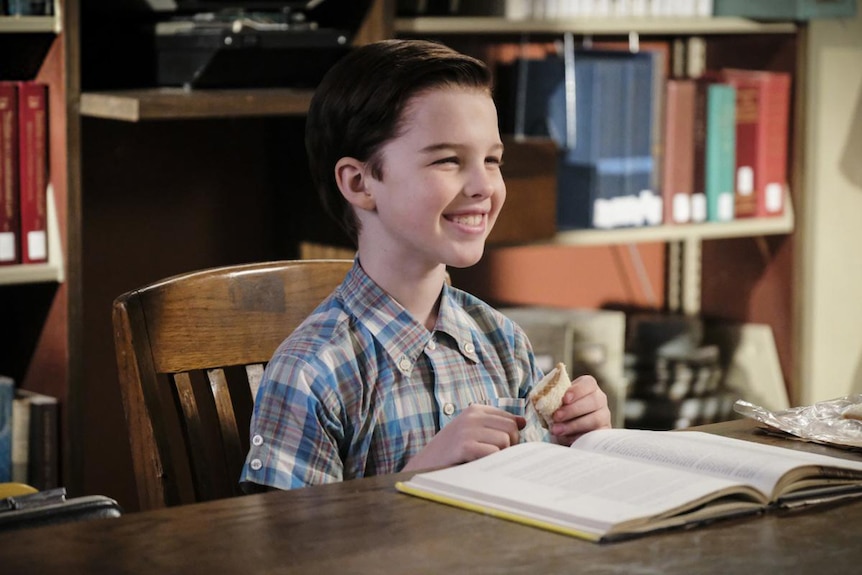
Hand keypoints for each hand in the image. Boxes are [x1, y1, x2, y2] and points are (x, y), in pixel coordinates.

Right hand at [402, 404, 525, 471]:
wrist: (423, 466)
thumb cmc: (451, 452)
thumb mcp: (473, 432)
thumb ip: (496, 425)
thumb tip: (522, 421)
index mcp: (475, 410)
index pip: (510, 419)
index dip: (511, 436)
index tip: (498, 448)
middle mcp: (471, 416)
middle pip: (512, 429)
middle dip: (510, 446)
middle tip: (493, 457)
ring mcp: (467, 430)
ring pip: (505, 441)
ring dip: (499, 456)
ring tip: (482, 461)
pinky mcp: (465, 446)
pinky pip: (494, 453)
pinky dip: (491, 463)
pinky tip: (477, 465)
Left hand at [549, 375, 611, 445]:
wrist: (567, 430)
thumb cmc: (561, 410)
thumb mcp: (557, 401)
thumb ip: (553, 397)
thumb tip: (541, 398)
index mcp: (588, 387)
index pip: (588, 383)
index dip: (577, 390)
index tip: (564, 399)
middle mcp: (600, 399)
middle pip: (593, 400)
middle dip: (573, 410)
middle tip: (556, 416)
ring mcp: (604, 416)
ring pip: (594, 419)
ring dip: (573, 425)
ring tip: (557, 430)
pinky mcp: (603, 432)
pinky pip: (594, 435)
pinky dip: (578, 437)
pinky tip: (565, 438)